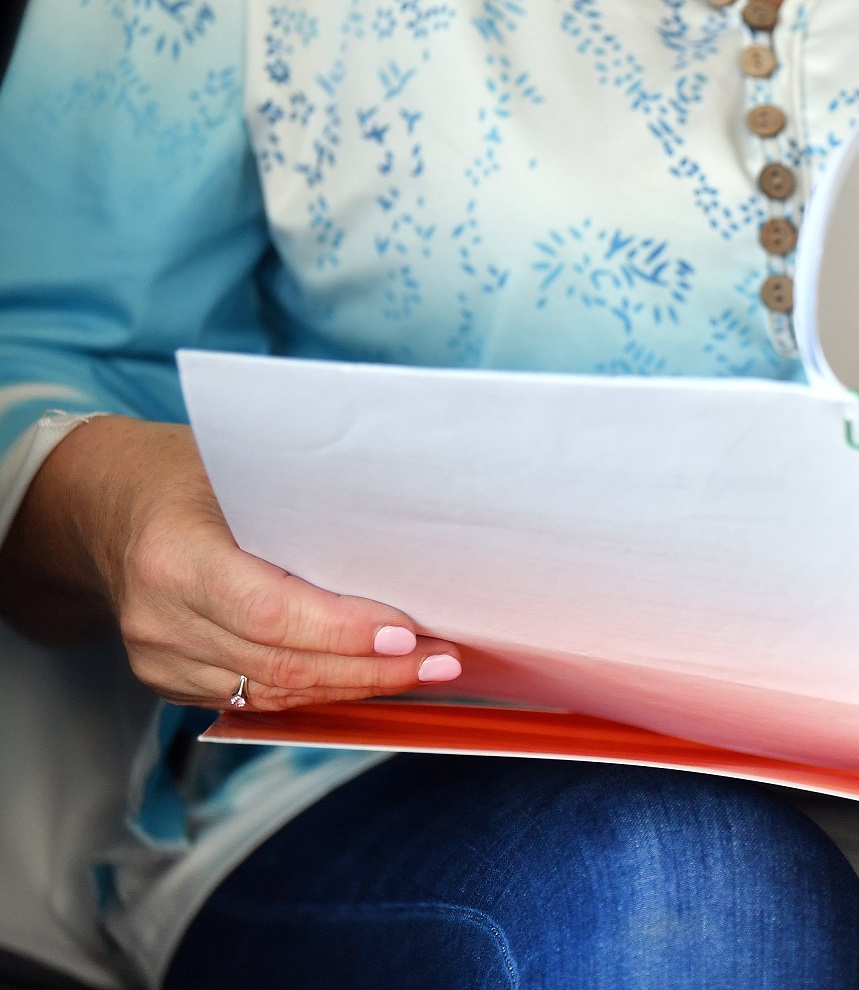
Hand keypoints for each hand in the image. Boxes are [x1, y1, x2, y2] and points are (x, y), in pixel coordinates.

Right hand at [0, 416, 460, 710]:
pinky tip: (369, 678)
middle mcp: (158, 618)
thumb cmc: (187, 475)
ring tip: (423, 671)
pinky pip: (256, 699)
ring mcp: (158, 658)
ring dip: (355, 686)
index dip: (344, 632)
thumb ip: (305, 508)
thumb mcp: (239, 469)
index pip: (271, 613)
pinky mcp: (169, 681)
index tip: (409, 634)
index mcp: (172, 556)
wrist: (105, 506)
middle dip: (372, 668)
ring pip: (274, 692)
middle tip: (443, 660)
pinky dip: (318, 691)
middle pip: (280, 663)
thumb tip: (401, 543)